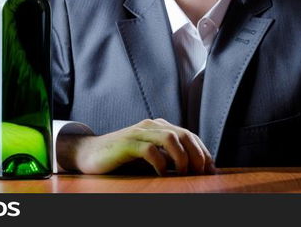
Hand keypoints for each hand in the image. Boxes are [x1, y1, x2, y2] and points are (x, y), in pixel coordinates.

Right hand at [58, 118, 215, 175]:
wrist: (89, 154)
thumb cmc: (121, 159)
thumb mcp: (148, 156)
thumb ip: (167, 157)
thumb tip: (192, 169)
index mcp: (158, 127)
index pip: (189, 135)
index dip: (202, 151)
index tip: (210, 169)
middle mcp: (151, 126)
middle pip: (183, 134)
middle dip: (197, 154)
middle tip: (200, 173)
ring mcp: (139, 132)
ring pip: (170, 138)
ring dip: (182, 157)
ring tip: (184, 173)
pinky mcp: (127, 143)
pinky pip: (150, 150)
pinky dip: (160, 163)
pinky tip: (162, 174)